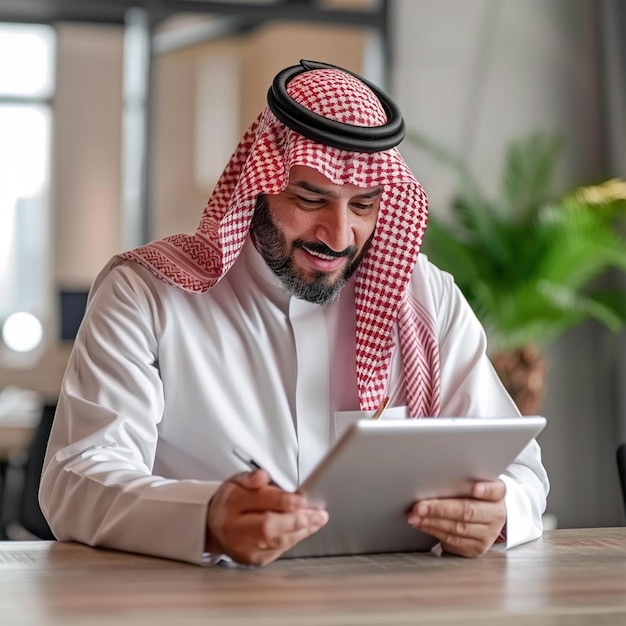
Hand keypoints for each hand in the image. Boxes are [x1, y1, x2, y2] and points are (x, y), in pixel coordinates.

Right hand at [206, 469, 327, 565]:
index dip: (284, 501)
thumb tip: (262, 477)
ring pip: (277, 542)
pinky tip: (306, 528)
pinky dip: (295, 538)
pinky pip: (279, 550)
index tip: (303, 499)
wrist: (215, 528)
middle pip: (268, 528)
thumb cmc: (231, 502)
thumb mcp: (237, 481)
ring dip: (302, 530)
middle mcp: (236, 529)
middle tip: (317, 514)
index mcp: (232, 503)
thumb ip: (251, 477)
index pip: (260, 502)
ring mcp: (244, 548)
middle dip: (297, 521)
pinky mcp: (255, 560)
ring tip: (318, 519)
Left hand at [407, 479, 506, 556]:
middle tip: (419, 506)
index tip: (475, 489)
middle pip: (468, 511)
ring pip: (458, 528)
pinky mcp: (477, 547)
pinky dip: (433, 530)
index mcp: (497, 494)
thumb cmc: (473, 496)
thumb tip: (432, 478)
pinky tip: (421, 523)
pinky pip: (453, 540)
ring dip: (431, 521)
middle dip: (440, 509)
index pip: (495, 490)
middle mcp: (496, 514)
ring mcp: (488, 533)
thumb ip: (460, 481)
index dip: (485, 490)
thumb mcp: (473, 484)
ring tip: (414, 515)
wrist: (485, 518)